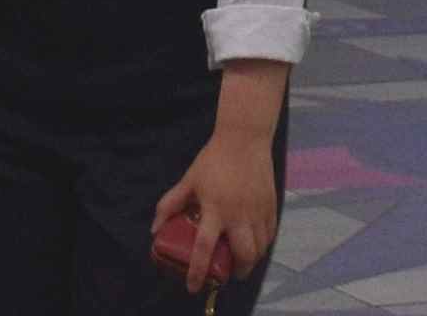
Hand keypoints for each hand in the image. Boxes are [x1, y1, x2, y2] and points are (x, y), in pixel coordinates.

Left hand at [155, 131, 279, 291]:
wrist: (245, 139)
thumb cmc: (213, 160)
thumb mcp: (189, 181)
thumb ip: (170, 204)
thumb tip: (155, 228)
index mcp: (215, 209)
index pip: (205, 248)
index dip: (198, 271)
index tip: (193, 287)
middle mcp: (239, 214)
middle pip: (243, 255)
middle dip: (236, 272)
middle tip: (228, 274)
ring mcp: (258, 211)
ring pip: (259, 248)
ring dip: (251, 260)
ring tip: (242, 261)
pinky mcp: (271, 205)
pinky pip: (270, 235)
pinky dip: (263, 245)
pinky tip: (256, 244)